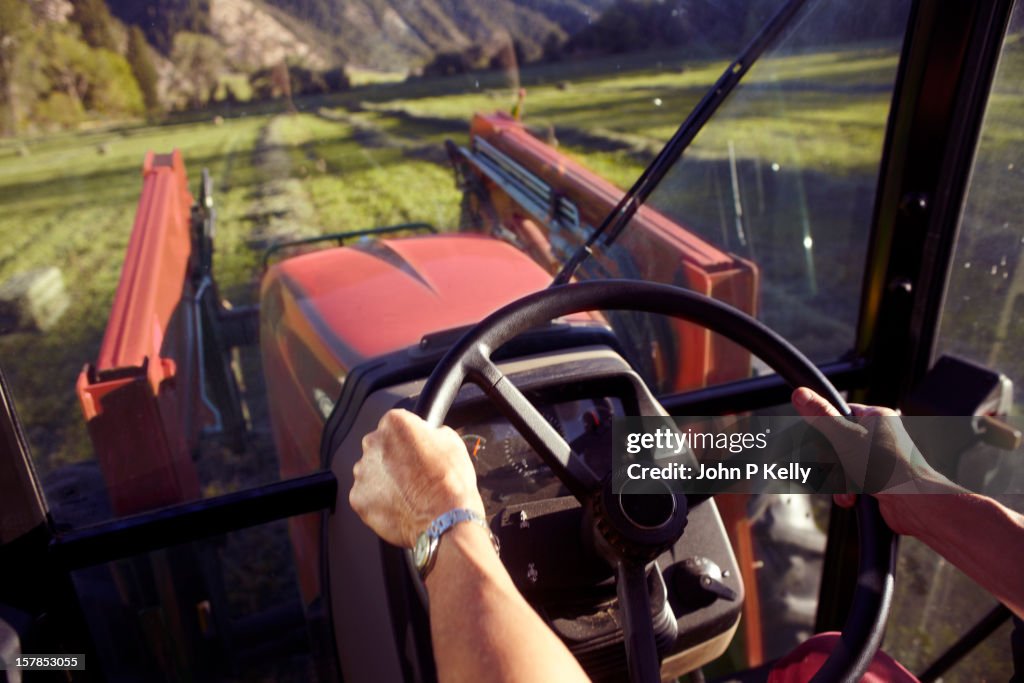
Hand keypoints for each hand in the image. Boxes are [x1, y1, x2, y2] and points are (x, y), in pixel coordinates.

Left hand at [349, 409, 484, 547]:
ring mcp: (363, 472)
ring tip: (408, 492)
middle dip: (393, 457)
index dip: (410, 438)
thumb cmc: (450, 482)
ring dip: (384, 479)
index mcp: (395, 424)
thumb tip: (427, 435)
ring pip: (371, 471)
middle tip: (414, 474)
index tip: (417, 450)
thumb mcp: (452, 441)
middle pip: (379, 446)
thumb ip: (431, 432)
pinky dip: (379, 500)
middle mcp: (373, 444)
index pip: (396, 423)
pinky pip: (366, 495)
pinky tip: (399, 505)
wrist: (445, 520)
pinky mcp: (358, 498)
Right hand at [791, 388, 959, 536]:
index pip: (838, 413)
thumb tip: (801, 393)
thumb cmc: (889, 467)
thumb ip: (821, 416)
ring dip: (839, 480)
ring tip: (849, 486)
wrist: (915, 504)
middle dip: (831, 461)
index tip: (822, 440)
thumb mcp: (846, 437)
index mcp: (876, 418)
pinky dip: (847, 491)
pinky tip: (854, 496)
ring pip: (840, 465)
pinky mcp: (877, 481)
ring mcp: (878, 460)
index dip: (825, 428)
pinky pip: (850, 482)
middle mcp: (878, 437)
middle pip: (835, 443)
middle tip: (838, 466)